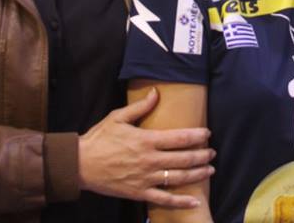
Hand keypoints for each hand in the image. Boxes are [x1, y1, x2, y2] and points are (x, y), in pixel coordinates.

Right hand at [78, 88, 214, 207]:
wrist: (80, 164)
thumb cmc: (99, 139)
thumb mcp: (118, 117)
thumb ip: (140, 106)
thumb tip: (156, 92)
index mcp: (146, 140)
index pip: (179, 138)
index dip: (197, 136)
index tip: (207, 134)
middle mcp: (149, 160)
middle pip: (184, 158)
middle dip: (202, 155)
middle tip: (213, 152)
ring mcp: (145, 178)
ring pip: (179, 178)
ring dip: (198, 174)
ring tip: (210, 170)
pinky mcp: (139, 193)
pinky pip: (164, 199)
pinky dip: (181, 201)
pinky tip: (195, 201)